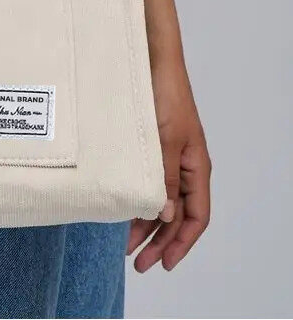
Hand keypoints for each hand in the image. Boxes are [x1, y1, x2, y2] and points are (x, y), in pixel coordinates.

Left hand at [128, 58, 210, 271]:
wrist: (150, 59)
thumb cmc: (163, 94)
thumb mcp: (165, 139)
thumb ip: (165, 178)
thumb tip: (166, 216)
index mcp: (195, 166)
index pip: (197, 215)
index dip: (182, 242)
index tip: (164, 263)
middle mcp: (183, 165)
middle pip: (178, 214)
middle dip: (160, 240)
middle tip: (139, 263)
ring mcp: (167, 157)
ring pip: (162, 201)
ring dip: (147, 224)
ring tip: (127, 246)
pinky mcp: (149, 147)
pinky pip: (149, 182)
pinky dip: (139, 200)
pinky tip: (124, 212)